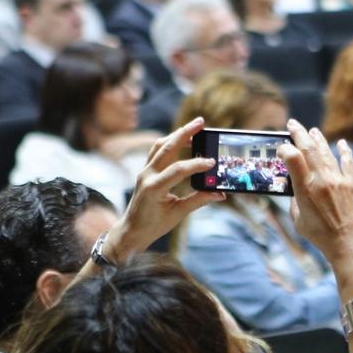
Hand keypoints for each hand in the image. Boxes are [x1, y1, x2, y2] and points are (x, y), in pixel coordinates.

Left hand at [104, 117, 224, 258]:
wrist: (132, 230)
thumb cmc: (154, 225)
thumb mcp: (178, 214)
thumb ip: (198, 200)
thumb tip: (219, 194)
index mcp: (154, 188)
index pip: (178, 170)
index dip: (196, 164)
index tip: (213, 162)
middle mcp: (147, 175)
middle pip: (167, 148)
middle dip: (185, 133)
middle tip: (201, 122)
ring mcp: (144, 171)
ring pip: (160, 145)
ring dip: (177, 134)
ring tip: (194, 128)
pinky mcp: (145, 170)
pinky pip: (157, 151)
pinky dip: (170, 142)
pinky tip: (182, 140)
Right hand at [277, 119, 352, 264]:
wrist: (350, 245)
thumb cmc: (321, 237)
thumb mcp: (299, 220)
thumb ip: (296, 201)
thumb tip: (296, 189)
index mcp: (305, 190)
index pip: (292, 158)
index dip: (284, 149)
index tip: (280, 148)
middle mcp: (322, 180)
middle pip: (309, 149)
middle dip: (299, 133)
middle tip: (292, 124)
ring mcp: (339, 180)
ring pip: (327, 152)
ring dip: (318, 139)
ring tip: (312, 131)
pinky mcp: (352, 184)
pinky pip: (348, 162)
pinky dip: (344, 151)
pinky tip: (341, 143)